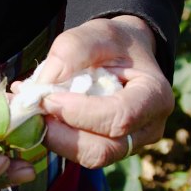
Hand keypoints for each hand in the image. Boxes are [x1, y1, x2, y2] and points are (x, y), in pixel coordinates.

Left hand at [29, 15, 173, 167]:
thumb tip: (44, 84)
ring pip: (90, 158)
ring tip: (35, 112)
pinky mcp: (110, 149)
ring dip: (56, 138)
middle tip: (36, 111)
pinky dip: (57, 138)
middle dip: (63, 134)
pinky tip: (43, 116)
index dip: (79, 113)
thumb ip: (71, 51)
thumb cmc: (115, 43)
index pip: (119, 117)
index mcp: (155, 96)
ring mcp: (131, 144)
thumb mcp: (97, 32)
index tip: (48, 98)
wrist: (124, 55)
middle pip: (104, 150)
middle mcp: (148, 128)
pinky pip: (82, 154)